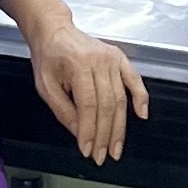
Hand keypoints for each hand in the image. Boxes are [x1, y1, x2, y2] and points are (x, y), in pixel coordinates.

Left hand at [29, 21, 149, 164]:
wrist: (54, 31)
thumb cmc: (48, 57)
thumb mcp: (45, 86)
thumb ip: (63, 111)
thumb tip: (80, 134)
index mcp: (78, 65)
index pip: (88, 106)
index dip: (89, 131)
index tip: (87, 150)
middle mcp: (99, 61)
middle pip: (108, 105)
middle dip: (105, 135)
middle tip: (103, 156)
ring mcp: (112, 59)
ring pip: (121, 98)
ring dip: (120, 127)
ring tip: (116, 147)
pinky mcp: (120, 58)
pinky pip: (135, 80)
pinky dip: (141, 98)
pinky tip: (142, 115)